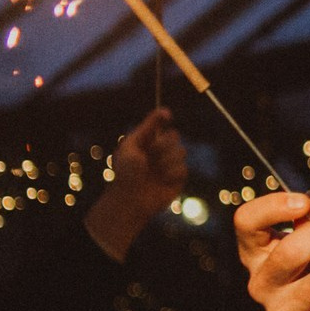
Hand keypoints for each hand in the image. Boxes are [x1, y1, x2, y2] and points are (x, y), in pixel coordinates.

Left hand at [83, 108, 188, 262]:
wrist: (130, 200)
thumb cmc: (126, 173)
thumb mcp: (131, 145)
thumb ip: (147, 127)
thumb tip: (167, 110)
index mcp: (146, 141)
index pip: (160, 123)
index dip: (163, 117)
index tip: (167, 116)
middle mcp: (160, 150)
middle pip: (174, 136)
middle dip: (163, 145)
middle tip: (150, 156)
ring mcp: (169, 164)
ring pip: (181, 152)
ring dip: (166, 161)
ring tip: (154, 172)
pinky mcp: (178, 178)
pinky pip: (183, 169)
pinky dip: (171, 174)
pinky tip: (162, 182)